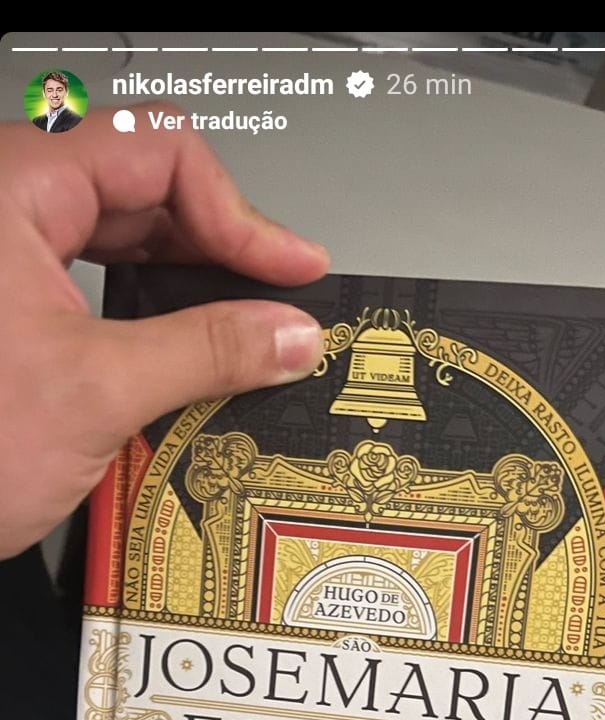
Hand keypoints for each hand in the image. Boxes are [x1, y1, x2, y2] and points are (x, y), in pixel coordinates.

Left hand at [0, 108, 329, 557]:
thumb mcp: (98, 393)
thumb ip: (208, 352)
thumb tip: (287, 334)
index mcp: (8, 189)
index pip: (158, 152)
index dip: (238, 212)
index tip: (287, 268)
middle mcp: (0, 206)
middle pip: (141, 187)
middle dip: (218, 245)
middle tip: (276, 298)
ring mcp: (0, 254)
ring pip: (118, 234)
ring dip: (185, 280)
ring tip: (238, 326)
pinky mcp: (4, 301)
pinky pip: (91, 279)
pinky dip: (145, 310)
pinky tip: (180, 348)